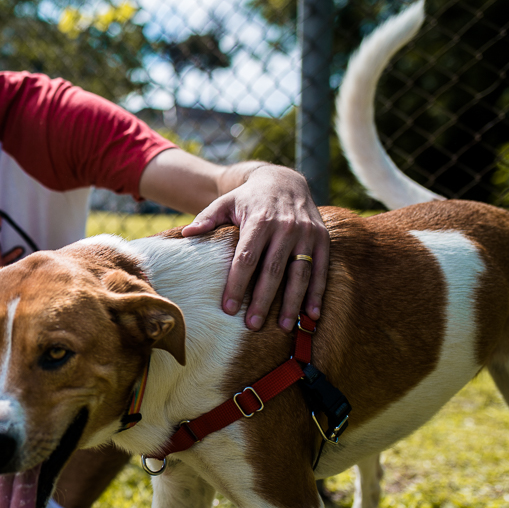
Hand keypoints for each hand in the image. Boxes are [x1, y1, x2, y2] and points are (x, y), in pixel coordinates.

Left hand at [181, 165, 328, 331]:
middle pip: (273, 270)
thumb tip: (186, 234)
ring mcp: (306, 233)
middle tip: (252, 325)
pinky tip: (312, 315)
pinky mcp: (322, 239)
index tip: (228, 308)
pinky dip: (318, 292)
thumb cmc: (248, 198)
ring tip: (283, 327)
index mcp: (259, 220)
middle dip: (262, 300)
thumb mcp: (225, 202)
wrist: (284, 180)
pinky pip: (321, 269)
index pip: (246, 258)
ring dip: (292, 302)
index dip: (237, 284)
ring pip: (299, 273)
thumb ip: (207, 218)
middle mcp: (286, 227)